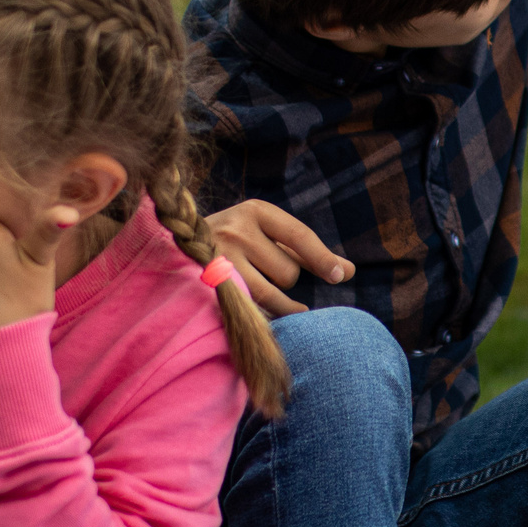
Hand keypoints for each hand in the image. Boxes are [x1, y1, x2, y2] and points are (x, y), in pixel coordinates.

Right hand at [212, 201, 353, 318]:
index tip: (342, 276)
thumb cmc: (236, 243)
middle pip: (287, 271)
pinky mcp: (208, 286)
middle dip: (285, 278)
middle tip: (264, 271)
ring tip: (262, 288)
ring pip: (270, 293)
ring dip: (276, 299)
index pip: (299, 236)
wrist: (178, 247)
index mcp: (255, 211)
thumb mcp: (269, 236)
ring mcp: (218, 259)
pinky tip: (271, 315)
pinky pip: (252, 309)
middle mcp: (236, 230)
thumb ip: (308, 252)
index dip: (322, 258)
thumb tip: (349, 271)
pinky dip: (267, 315)